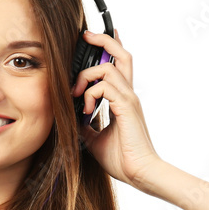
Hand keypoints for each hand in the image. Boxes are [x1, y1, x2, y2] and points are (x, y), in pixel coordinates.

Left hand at [73, 28, 163, 188]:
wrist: (139, 173)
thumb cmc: (121, 158)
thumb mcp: (93, 138)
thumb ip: (84, 124)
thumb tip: (69, 116)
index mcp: (122, 99)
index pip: (118, 65)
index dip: (107, 48)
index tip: (90, 40)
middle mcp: (128, 94)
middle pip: (122, 54)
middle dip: (103, 40)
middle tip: (84, 36)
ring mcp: (129, 99)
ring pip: (109, 67)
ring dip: (87, 77)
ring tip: (77, 95)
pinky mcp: (126, 107)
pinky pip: (106, 86)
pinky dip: (90, 94)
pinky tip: (86, 110)